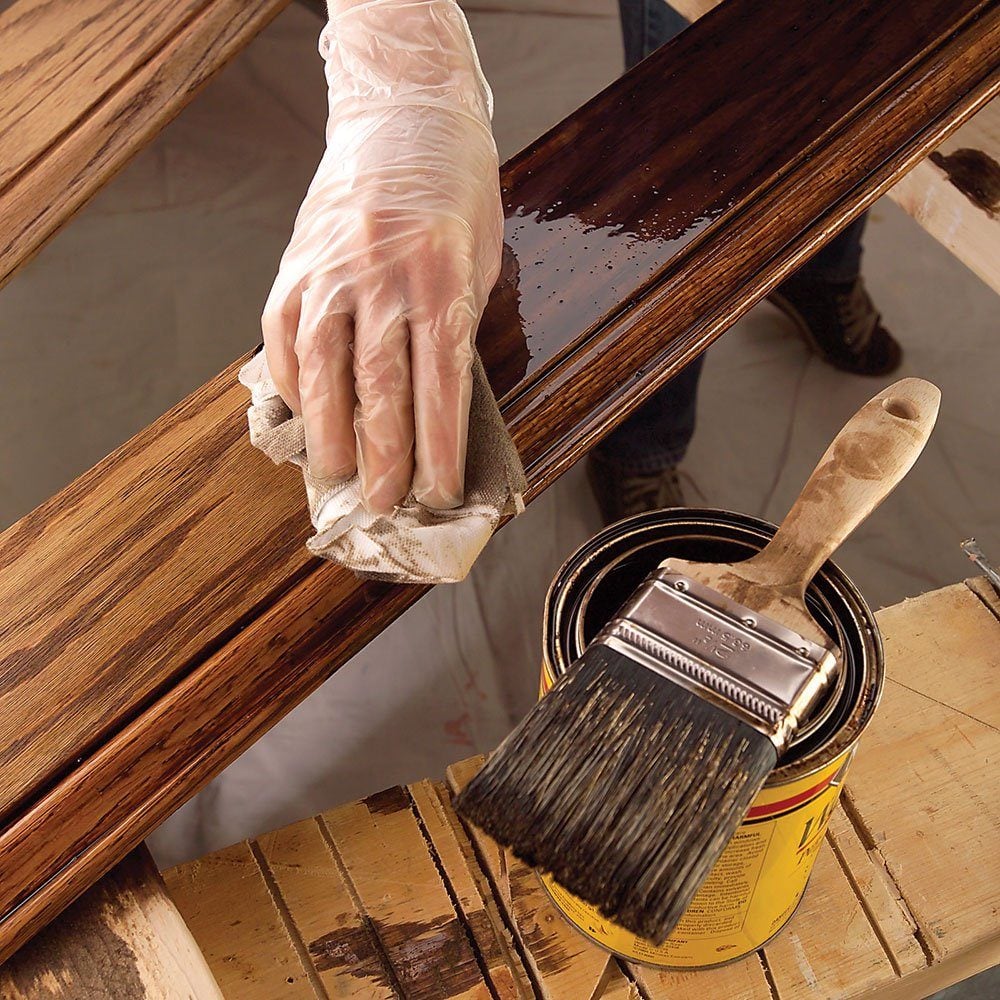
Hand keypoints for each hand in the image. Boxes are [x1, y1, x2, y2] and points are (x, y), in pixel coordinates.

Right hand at [262, 0, 502, 512]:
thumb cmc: (457, 190)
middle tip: (386, 501)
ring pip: (324, 367)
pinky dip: (291, 379)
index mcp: (442, 277)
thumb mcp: (481, 257)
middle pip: (380, 387)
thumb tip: (436, 404)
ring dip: (330, 430)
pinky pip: (284, 333)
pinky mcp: (295, 261)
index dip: (438, 448)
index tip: (438, 492)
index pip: (440, 385)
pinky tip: (302, 411)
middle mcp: (382, 276)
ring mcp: (331, 268)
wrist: (406, 112)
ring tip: (337, 473)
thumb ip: (456, 327)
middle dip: (385, 454)